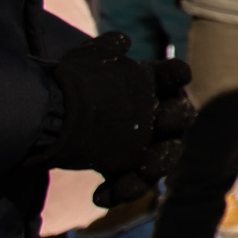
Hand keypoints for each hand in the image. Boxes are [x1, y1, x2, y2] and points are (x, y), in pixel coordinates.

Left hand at [37, 33, 195, 205]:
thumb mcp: (86, 67)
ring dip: (158, 163)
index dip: (178, 74)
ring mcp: (150, 147)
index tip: (181, 74)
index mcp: (156, 86)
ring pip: (165, 157)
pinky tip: (100, 196)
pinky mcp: (131, 173)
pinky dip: (121, 190)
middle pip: (180, 117)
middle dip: (176, 118)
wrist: (56, 125)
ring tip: (143, 169)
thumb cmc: (82, 89)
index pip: (173, 75)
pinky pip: (135, 184)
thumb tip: (122, 40)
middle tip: (162, 120)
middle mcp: (161, 116)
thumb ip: (104, 53)